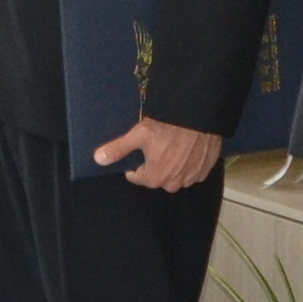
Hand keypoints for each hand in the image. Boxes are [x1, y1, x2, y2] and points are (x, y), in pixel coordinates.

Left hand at [93, 116, 225, 191]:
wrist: (200, 118)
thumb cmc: (168, 126)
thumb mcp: (139, 134)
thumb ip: (118, 149)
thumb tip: (98, 160)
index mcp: (155, 178)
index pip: (137, 176)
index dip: (136, 162)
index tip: (141, 148)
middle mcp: (173, 184)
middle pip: (157, 177)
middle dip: (155, 165)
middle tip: (158, 145)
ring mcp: (191, 179)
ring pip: (175, 176)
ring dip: (172, 166)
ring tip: (173, 146)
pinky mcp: (204, 172)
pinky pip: (191, 172)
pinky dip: (188, 164)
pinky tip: (188, 149)